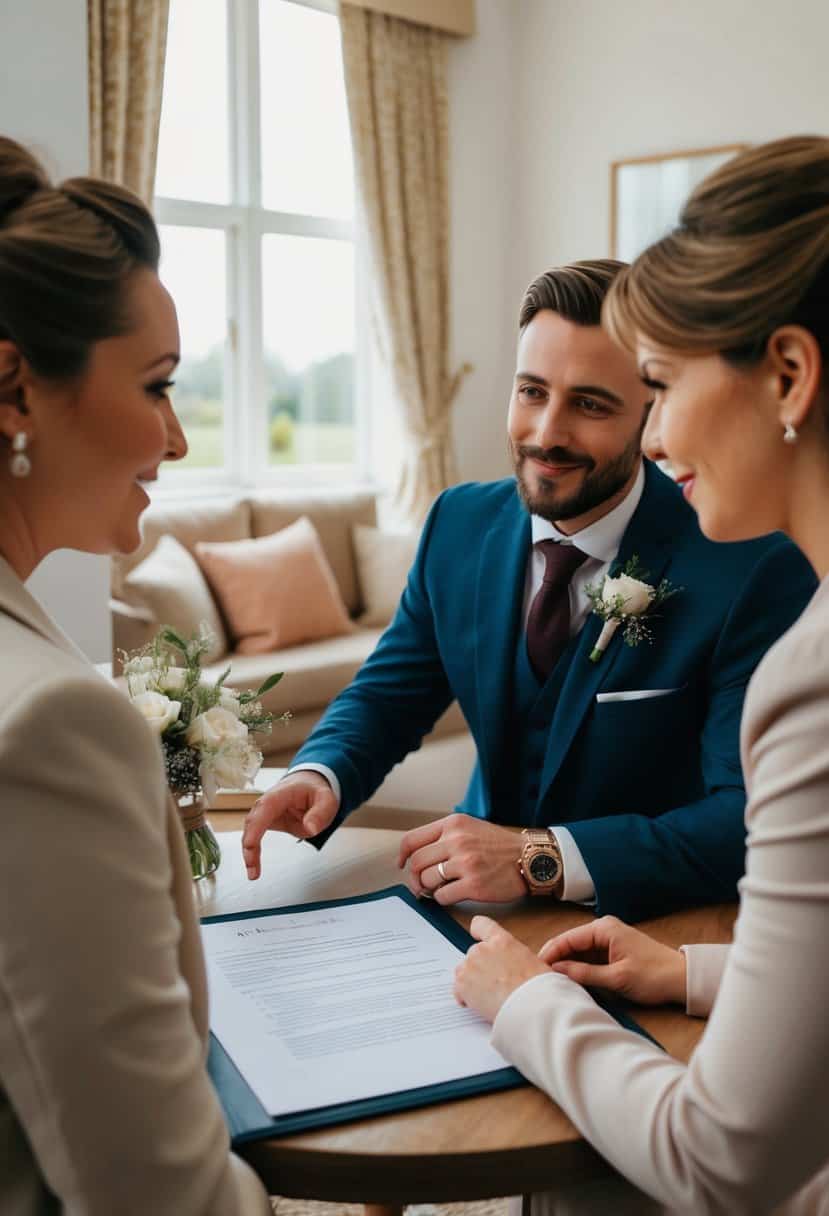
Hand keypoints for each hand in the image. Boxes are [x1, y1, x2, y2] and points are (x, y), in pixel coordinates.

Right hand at [242, 772, 337, 879]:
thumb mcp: (326, 799)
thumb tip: (311, 828)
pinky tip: (254, 868)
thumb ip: (320, 813)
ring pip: (251, 832)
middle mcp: (267, 803)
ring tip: (253, 874)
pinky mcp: (265, 822)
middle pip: (252, 822)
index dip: (255, 827)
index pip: (264, 809)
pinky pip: (255, 838)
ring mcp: (264, 813)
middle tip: (252, 868)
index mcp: (280, 794)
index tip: (250, 845)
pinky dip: (253, 852)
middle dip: (249, 845)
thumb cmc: (315, 791)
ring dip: (249, 852)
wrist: (308, 784)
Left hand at [398, 814, 525, 903]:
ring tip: (440, 888)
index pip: (412, 840)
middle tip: (422, 885)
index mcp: (453, 824)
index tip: (402, 865)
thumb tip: (415, 856)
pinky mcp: (474, 885)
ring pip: (427, 880)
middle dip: (415, 878)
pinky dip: (444, 899)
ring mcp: (465, 863)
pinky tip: (454, 894)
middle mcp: (457, 840)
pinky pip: (443, 896)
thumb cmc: (499, 846)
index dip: (402, 856)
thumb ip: (444, 837)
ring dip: (430, 889)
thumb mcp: (470, 828)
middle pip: (416, 863)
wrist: (530, 859)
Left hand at [454, 915, 549, 1022]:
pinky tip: (481, 1005)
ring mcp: (470, 966)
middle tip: (494, 984)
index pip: (481, 925)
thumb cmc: (537, 988)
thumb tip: (513, 966)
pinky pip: (457, 991)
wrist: (531, 1006)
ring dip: (472, 982)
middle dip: (480, 967)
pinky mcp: (462, 984)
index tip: (476, 937)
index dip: (477, 932)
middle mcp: (483, 949)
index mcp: (502, 941)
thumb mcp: (533, 962)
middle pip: (473, 954)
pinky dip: (465, 999)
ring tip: (489, 997)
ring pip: (463, 972)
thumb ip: (515, 957)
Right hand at [538, 915, 686, 1005]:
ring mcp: (608, 940)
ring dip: (566, 964)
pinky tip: (569, 979)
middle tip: (537, 976)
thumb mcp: (617, 978)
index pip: (567, 939)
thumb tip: (557, 971)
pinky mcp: (612, 951)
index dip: (549, 953)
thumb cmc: (653, 976)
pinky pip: (588, 957)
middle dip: (555, 959)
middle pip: (570, 943)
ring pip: (578, 951)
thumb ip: (585, 973)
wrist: (681, 979)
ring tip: (549, 980)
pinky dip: (578, 967)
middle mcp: (603, 929)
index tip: (533, 968)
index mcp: (604, 929)